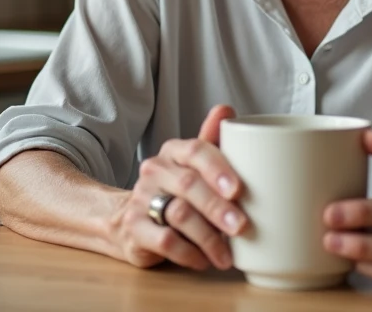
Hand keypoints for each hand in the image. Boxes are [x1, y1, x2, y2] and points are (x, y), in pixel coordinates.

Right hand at [110, 104, 246, 270]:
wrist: (129, 219)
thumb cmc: (176, 191)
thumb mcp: (194, 166)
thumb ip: (212, 141)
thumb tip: (227, 109)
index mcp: (175, 151)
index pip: (196, 150)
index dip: (219, 169)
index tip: (239, 190)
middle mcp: (155, 170)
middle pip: (189, 185)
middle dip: (218, 208)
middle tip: (242, 227)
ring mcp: (142, 199)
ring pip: (179, 215)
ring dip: (209, 237)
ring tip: (228, 255)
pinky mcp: (134, 229)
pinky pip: (165, 241)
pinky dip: (189, 253)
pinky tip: (204, 261)